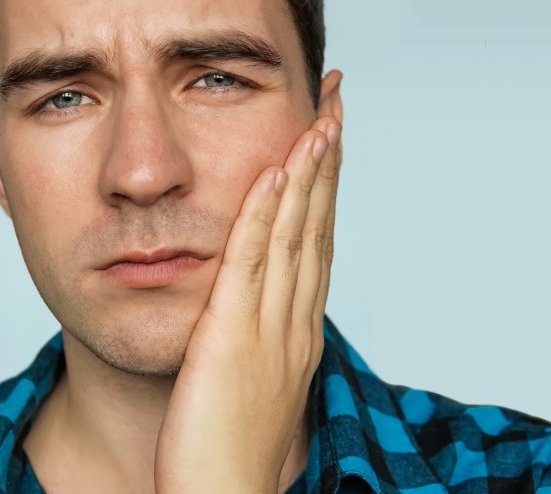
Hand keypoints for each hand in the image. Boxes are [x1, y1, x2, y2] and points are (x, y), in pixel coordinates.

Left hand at [154, 78, 342, 492]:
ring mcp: (269, 327)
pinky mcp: (233, 335)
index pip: (316, 246)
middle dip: (327, 165)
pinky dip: (265, 212)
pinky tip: (273, 170)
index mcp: (295, 332)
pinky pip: (252, 261)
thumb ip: (248, 339)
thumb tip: (239, 310)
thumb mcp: (246, 381)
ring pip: (296, 235)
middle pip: (317, 229)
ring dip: (308, 174)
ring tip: (319, 119)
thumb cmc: (223, 449)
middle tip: (334, 109)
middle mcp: (293, 322)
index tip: (326, 143)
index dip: (324, 192)